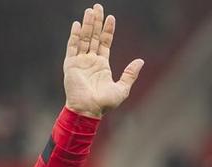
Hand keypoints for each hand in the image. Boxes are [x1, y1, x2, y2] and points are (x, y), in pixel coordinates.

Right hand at [63, 4, 143, 118]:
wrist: (88, 111)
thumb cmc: (104, 104)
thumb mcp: (122, 89)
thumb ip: (130, 74)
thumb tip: (141, 61)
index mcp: (102, 65)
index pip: (105, 43)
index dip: (108, 30)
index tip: (111, 18)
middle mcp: (90, 61)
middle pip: (93, 37)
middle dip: (96, 22)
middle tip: (98, 7)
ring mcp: (80, 62)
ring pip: (84, 39)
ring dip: (87, 25)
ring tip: (90, 11)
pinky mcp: (70, 65)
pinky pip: (72, 47)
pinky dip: (75, 36)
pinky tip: (78, 24)